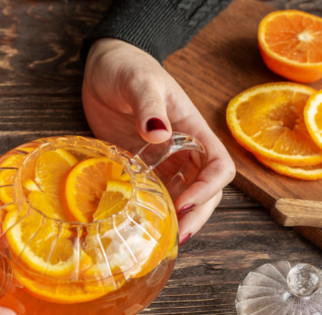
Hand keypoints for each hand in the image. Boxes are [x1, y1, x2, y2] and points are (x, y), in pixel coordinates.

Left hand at [83, 39, 235, 243]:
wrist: (102, 68)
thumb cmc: (126, 67)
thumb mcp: (139, 81)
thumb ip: (149, 106)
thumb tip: (158, 134)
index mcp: (193, 130)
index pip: (218, 167)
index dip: (208, 189)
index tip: (184, 203)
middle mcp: (183, 151)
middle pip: (204, 192)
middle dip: (195, 216)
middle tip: (176, 237)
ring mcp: (161, 162)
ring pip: (180, 199)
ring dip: (175, 221)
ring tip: (160, 240)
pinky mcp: (139, 169)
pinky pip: (152, 196)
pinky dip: (151, 213)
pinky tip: (139, 228)